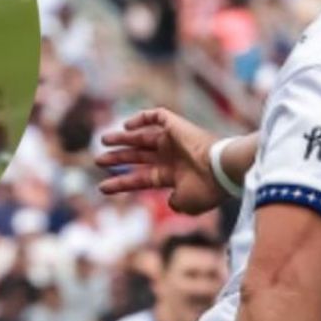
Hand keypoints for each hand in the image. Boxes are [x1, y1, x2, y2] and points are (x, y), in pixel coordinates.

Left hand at [95, 108, 226, 214]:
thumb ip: (175, 204)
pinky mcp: (176, 125)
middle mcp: (172, 157)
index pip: (142, 178)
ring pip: (142, 137)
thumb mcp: (187, 204)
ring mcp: (174, 140)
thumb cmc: (205, 189)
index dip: (122, 182)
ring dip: (123, 139)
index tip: (102, 187)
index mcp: (174, 176)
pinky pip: (156, 116)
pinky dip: (141, 118)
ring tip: (103, 141)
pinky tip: (127, 126)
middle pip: (138, 157)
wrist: (221, 169)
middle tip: (98, 161)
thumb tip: (169, 200)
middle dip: (118, 158)